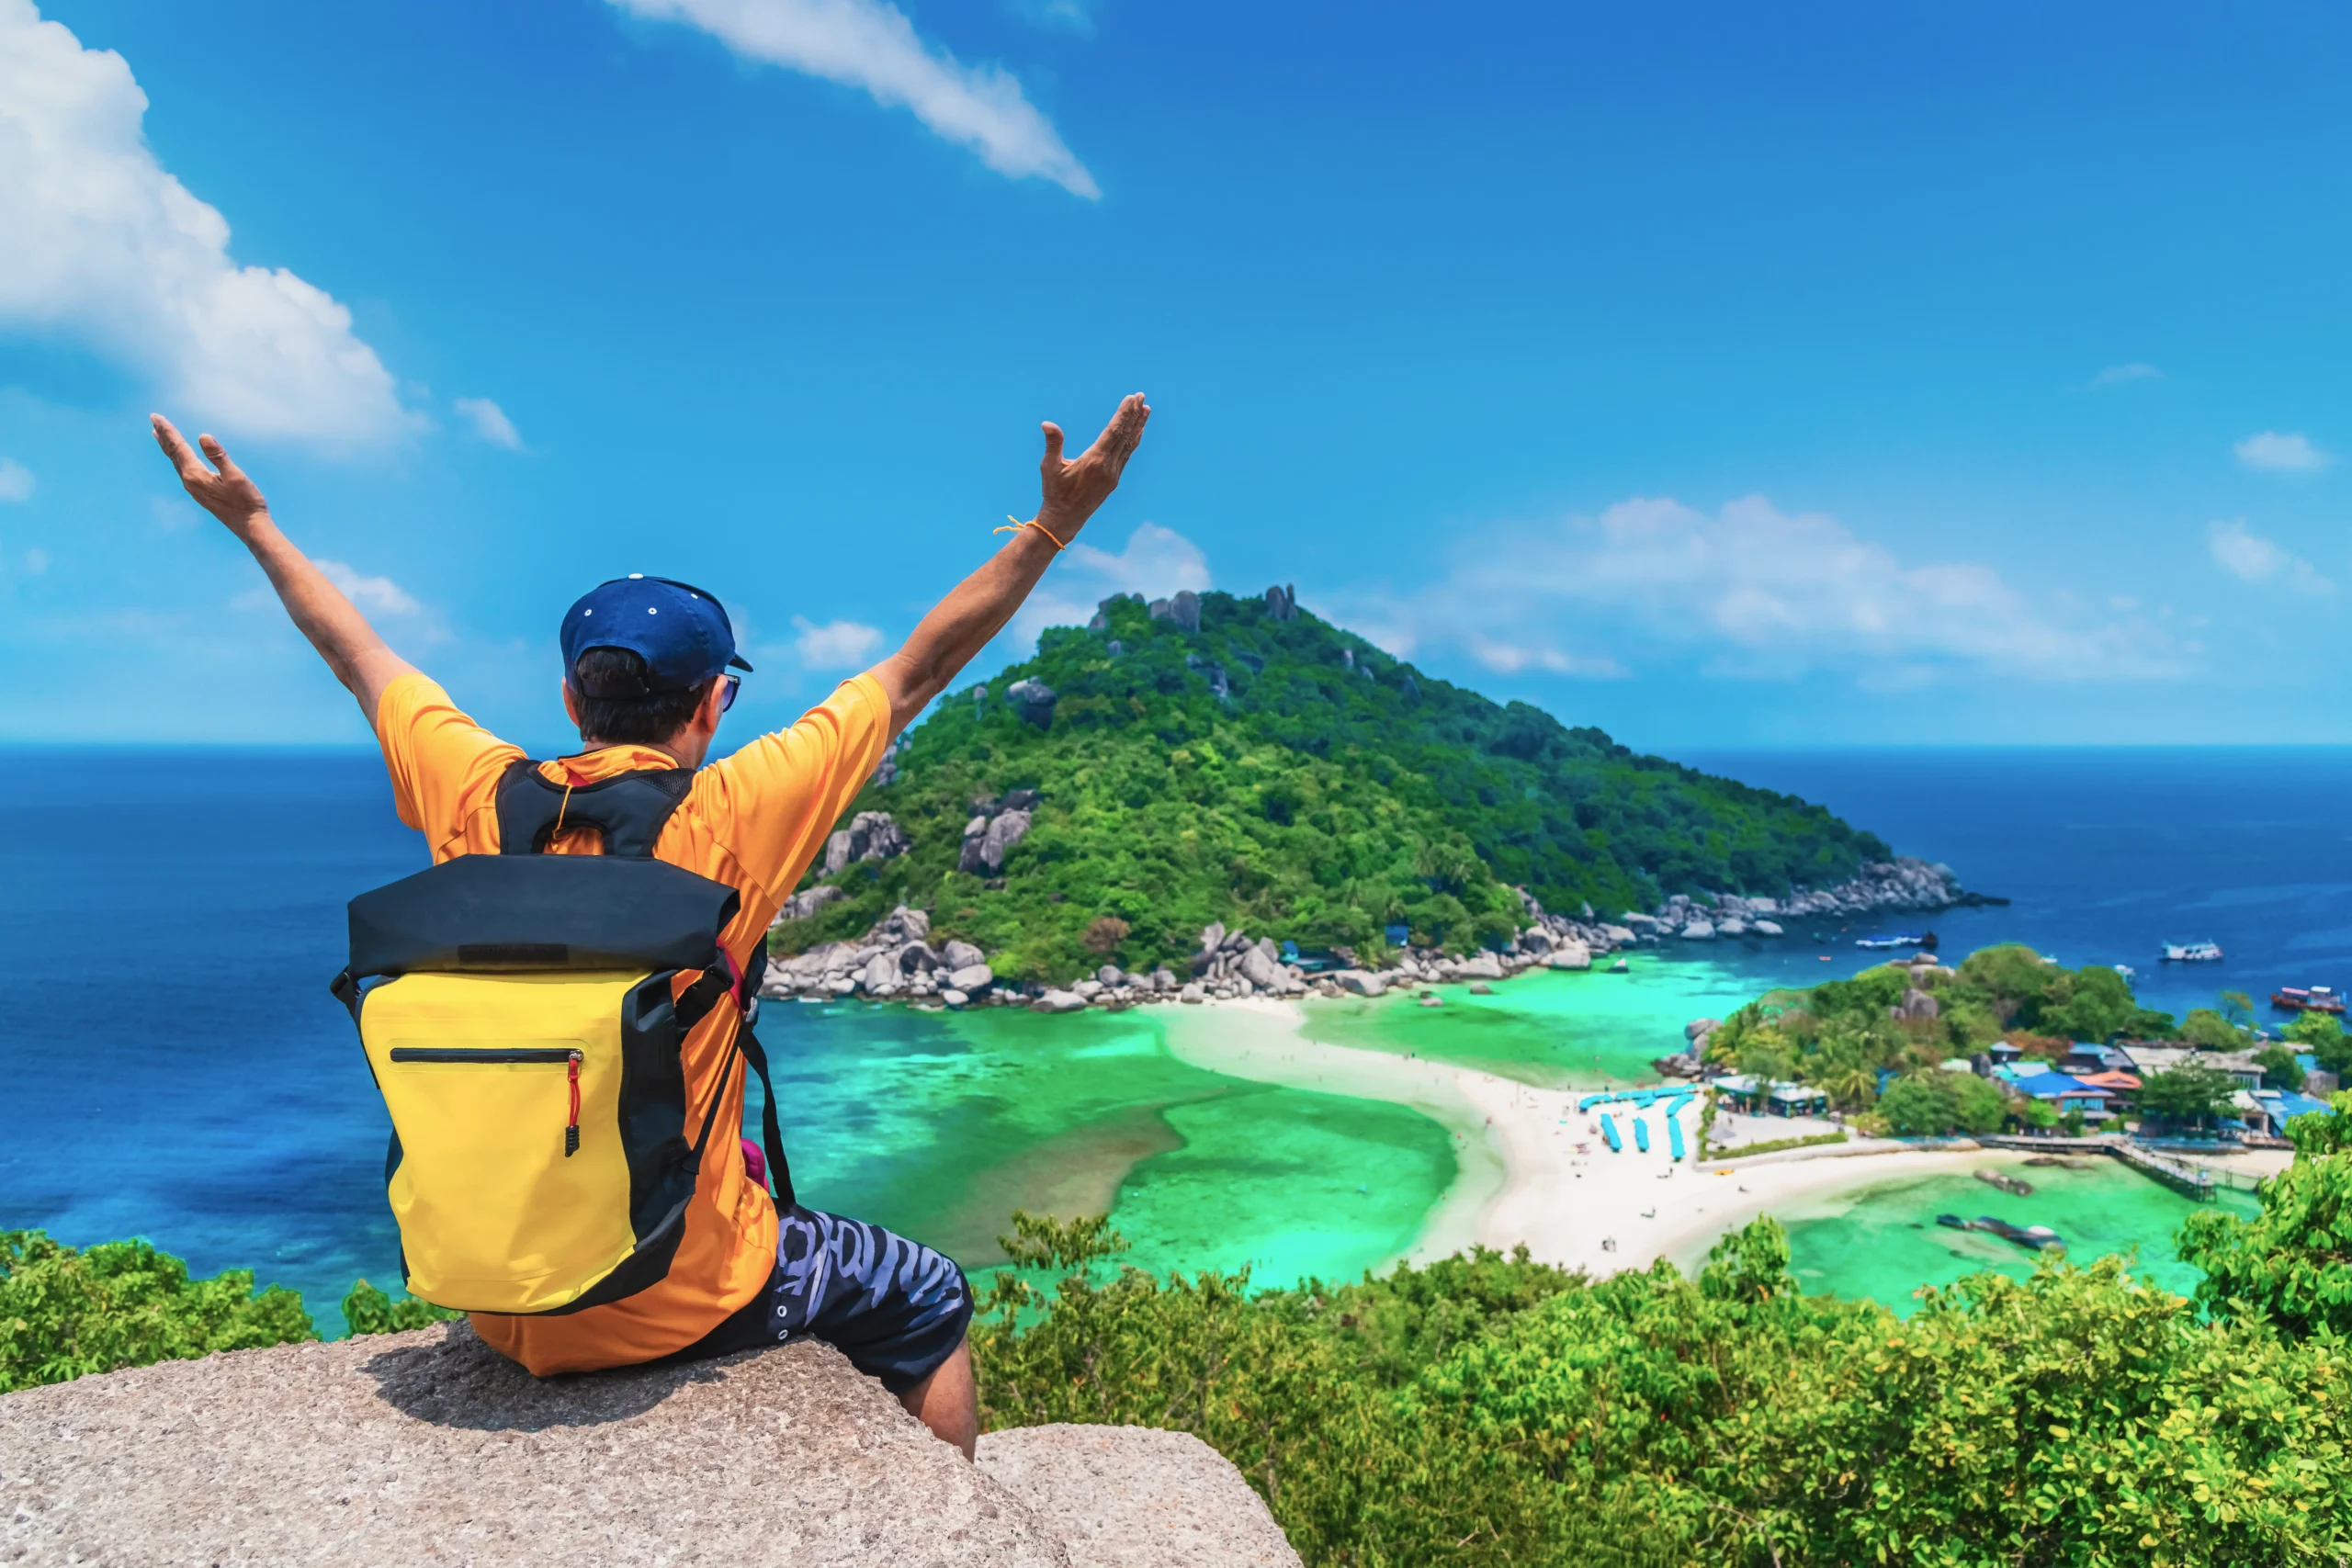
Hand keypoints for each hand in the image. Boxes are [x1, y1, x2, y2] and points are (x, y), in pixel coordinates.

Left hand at [151, 414, 269, 533]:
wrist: (250, 527)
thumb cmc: (246, 502)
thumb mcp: (235, 476)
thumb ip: (218, 456)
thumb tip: (203, 436)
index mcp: (195, 474)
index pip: (178, 447)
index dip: (167, 431)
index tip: (156, 417)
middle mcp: (189, 481)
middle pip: (172, 454)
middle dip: (163, 436)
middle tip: (154, 421)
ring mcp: (193, 488)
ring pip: (176, 462)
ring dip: (168, 447)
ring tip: (160, 436)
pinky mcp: (199, 493)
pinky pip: (182, 470)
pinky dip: (177, 458)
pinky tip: (179, 458)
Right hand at [1036, 392, 1149, 540]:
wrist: (1065, 519)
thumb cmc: (1054, 492)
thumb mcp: (1049, 467)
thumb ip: (1053, 444)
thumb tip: (1047, 424)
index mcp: (1094, 461)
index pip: (1113, 432)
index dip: (1124, 414)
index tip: (1132, 399)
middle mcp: (1108, 467)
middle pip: (1125, 435)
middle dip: (1134, 415)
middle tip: (1142, 396)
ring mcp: (1114, 474)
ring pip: (1129, 445)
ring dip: (1138, 425)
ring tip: (1146, 409)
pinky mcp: (1114, 479)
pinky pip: (1127, 455)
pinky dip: (1133, 440)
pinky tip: (1137, 431)